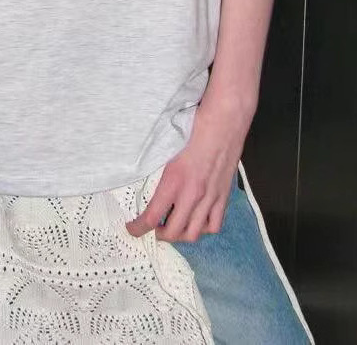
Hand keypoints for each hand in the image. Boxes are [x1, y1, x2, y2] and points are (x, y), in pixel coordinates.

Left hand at [125, 94, 254, 242]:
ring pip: (194, 233)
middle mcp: (192, 194)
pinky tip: (197, 220)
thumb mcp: (168, 147)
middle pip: (173, 232)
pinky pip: (215, 224)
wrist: (224, 120)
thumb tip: (145, 180)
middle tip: (153, 229)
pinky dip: (204, 228)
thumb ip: (157, 168)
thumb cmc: (194, 126)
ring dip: (181, 235)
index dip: (138, 228)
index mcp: (174, 180)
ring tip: (174, 227)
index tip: (132, 229)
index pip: (152, 217)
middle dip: (159, 235)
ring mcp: (210, 197)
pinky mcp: (224, 195)